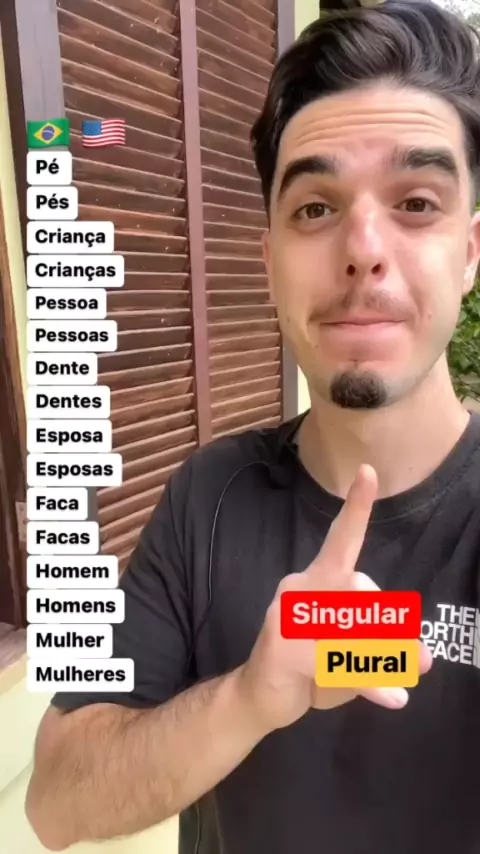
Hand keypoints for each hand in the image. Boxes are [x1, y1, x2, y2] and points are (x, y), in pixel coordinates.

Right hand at [238, 464, 432, 731]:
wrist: (258, 697)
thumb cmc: (310, 667)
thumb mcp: (355, 656)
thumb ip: (387, 651)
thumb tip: (425, 657)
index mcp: (319, 581)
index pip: (342, 539)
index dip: (357, 507)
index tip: (369, 472)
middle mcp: (300, 587)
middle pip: (363, 592)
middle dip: (388, 628)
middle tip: (403, 659)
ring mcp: (288, 616)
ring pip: (354, 628)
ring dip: (380, 660)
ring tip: (388, 684)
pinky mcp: (283, 648)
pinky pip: (338, 662)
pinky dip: (371, 682)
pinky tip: (393, 697)